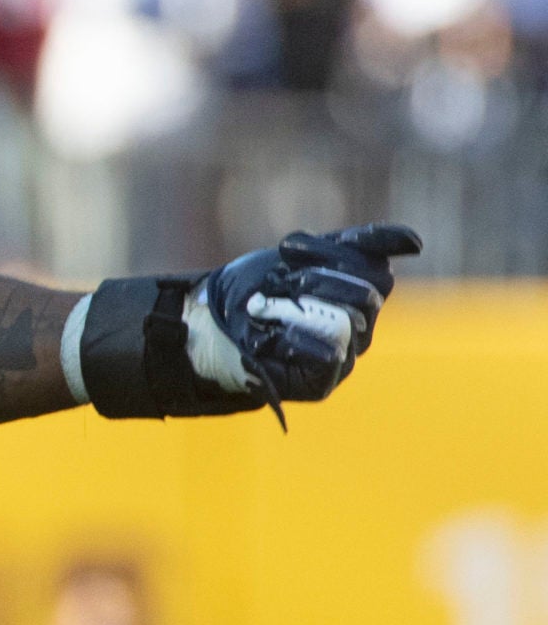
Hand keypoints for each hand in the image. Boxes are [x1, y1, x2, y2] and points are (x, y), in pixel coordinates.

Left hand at [192, 223, 422, 409]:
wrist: (206, 324)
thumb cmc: (253, 288)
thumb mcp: (301, 254)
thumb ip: (356, 244)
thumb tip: (418, 243)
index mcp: (359, 288)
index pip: (377, 265)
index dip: (331, 253)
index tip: (287, 250)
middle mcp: (361, 323)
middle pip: (368, 293)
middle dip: (313, 280)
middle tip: (276, 283)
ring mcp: (345, 354)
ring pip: (347, 322)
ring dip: (294, 309)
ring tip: (263, 309)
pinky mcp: (324, 381)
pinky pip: (329, 355)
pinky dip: (293, 337)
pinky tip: (268, 335)